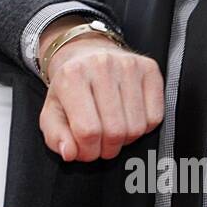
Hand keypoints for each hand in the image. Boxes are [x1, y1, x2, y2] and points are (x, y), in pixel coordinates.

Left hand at [38, 35, 163, 161]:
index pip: (87, 130)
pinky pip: (155, 117)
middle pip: (114, 131)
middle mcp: (101, 65)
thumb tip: (70, 153)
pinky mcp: (149, 68)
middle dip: (107, 148)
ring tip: (113, 130)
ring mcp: (128, 65)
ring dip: (125, 139)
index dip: (88, 151)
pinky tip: (129, 118)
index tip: (85, 151)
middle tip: (100, 144)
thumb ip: (56, 137)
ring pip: (136, 127)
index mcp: (72, 75)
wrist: (85, 53)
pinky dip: (143, 127)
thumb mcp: (51, 111)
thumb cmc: (70, 86)